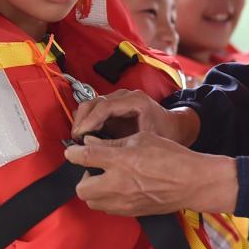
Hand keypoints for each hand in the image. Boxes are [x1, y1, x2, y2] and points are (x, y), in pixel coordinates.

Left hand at [65, 132, 237, 215]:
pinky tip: (119, 189)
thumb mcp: (142, 139)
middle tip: (94, 168)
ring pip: (92, 202)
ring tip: (107, 179)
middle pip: (81, 188)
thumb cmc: (171, 156)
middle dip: (83, 177)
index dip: (73, 153)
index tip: (72, 151)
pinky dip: (107, 199)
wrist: (192, 183)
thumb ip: (113, 143)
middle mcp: (118, 184)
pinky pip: (107, 209)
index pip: (84, 157)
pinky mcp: (130, 213)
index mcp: (121, 161)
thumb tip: (91, 142)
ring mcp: (123, 202)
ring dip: (94, 190)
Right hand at [71, 89, 199, 145]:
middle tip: (75, 139)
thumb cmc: (164, 132)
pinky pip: (94, 110)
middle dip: (82, 120)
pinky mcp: (113, 107)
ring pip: (91, 104)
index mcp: (135, 100)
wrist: (173, 126)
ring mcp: (118, 100)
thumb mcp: (148, 139)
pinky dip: (86, 121)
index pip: (105, 106)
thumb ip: (127, 143)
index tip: (80, 134)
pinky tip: (84, 136)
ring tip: (78, 139)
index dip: (90, 120)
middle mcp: (125, 96)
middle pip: (94, 102)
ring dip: (82, 120)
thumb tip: (103, 152)